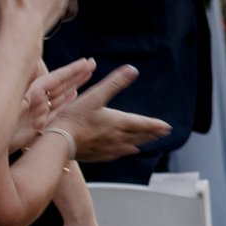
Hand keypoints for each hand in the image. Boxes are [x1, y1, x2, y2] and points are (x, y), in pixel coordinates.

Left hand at [17, 58, 97, 151]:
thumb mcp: (13, 104)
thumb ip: (26, 91)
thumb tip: (36, 71)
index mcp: (32, 93)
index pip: (56, 78)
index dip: (72, 71)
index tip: (87, 63)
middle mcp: (36, 100)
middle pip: (60, 84)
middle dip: (76, 74)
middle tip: (92, 65)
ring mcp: (38, 112)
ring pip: (60, 95)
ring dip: (73, 85)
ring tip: (87, 75)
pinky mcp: (39, 124)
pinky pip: (56, 109)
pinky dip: (66, 101)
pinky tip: (74, 94)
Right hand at [50, 66, 170, 160]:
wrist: (58, 142)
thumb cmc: (74, 117)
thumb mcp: (95, 96)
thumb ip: (115, 83)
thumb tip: (132, 69)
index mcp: (119, 122)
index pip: (143, 124)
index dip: (155, 125)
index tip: (167, 128)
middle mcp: (117, 137)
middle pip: (139, 136)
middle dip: (152, 134)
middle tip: (163, 134)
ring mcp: (107, 148)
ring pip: (129, 145)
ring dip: (141, 142)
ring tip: (149, 142)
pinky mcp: (97, 155)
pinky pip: (116, 154)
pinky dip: (125, 151)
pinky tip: (128, 151)